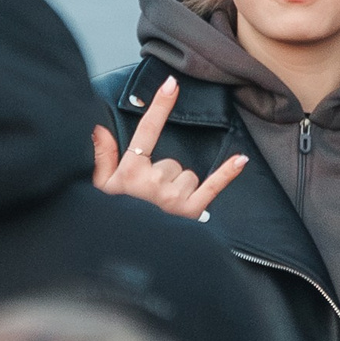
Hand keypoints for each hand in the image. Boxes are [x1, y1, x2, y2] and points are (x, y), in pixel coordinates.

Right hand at [93, 77, 247, 220]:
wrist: (126, 257)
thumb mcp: (100, 189)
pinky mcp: (190, 213)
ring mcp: (173, 198)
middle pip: (171, 162)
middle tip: (148, 198)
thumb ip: (102, 157)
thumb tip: (98, 128)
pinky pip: (212, 186)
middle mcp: (153, 182)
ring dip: (178, 188)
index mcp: (130, 173)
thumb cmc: (111, 220)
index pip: (147, 131)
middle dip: (163, 176)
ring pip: (187, 176)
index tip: (172, 84)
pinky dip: (227, 174)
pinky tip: (241, 160)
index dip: (160, 106)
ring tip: (162, 209)